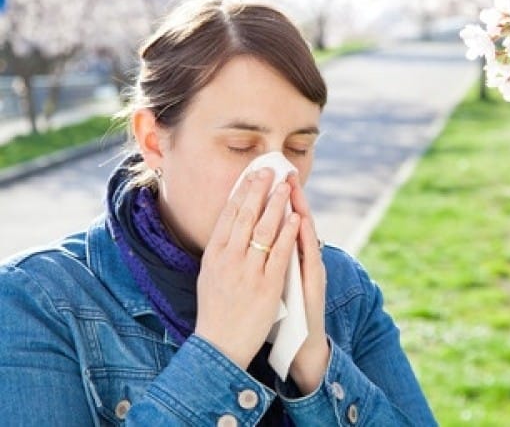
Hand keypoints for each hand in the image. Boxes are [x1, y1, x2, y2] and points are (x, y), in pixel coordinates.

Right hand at [194, 168, 300, 369]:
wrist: (219, 345)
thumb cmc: (215, 310)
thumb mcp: (208, 276)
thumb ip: (219, 251)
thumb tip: (228, 226)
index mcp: (213, 256)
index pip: (228, 216)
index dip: (241, 192)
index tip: (251, 175)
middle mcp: (228, 260)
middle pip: (245, 216)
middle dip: (258, 190)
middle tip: (270, 171)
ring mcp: (247, 272)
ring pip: (263, 229)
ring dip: (276, 204)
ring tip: (286, 187)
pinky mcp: (266, 286)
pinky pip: (279, 253)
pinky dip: (287, 233)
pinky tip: (295, 217)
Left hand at [287, 173, 329, 394]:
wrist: (300, 343)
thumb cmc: (283, 312)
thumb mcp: (274, 280)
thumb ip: (271, 256)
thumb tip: (257, 235)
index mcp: (291, 257)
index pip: (285, 221)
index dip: (279, 198)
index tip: (271, 175)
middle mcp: (304, 259)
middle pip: (297, 220)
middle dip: (290, 195)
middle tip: (285, 172)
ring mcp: (310, 270)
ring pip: (305, 233)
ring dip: (299, 208)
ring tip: (293, 187)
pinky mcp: (313, 283)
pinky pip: (308, 257)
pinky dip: (304, 239)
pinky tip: (302, 222)